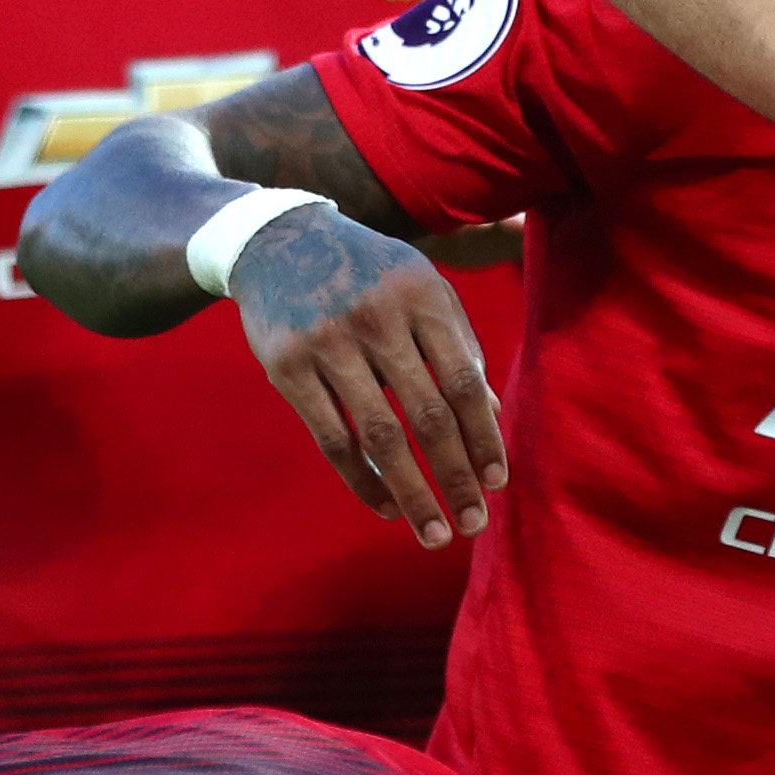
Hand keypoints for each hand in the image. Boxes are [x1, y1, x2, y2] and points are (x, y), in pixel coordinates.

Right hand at [227, 204, 507, 547]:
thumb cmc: (369, 272)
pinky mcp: (287, 368)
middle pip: (427, 415)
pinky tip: (385, 507)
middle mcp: (376, 319)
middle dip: (455, 476)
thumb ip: (459, 342)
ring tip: (434, 533)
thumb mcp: (422, 286)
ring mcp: (327, 344)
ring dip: (411, 492)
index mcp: (420, 296)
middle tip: (474, 524)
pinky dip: (361, 480)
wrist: (278, 242)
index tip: (496, 482)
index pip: (462, 380)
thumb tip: (490, 413)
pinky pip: (332, 439)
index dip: (483, 436)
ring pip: (379, 436)